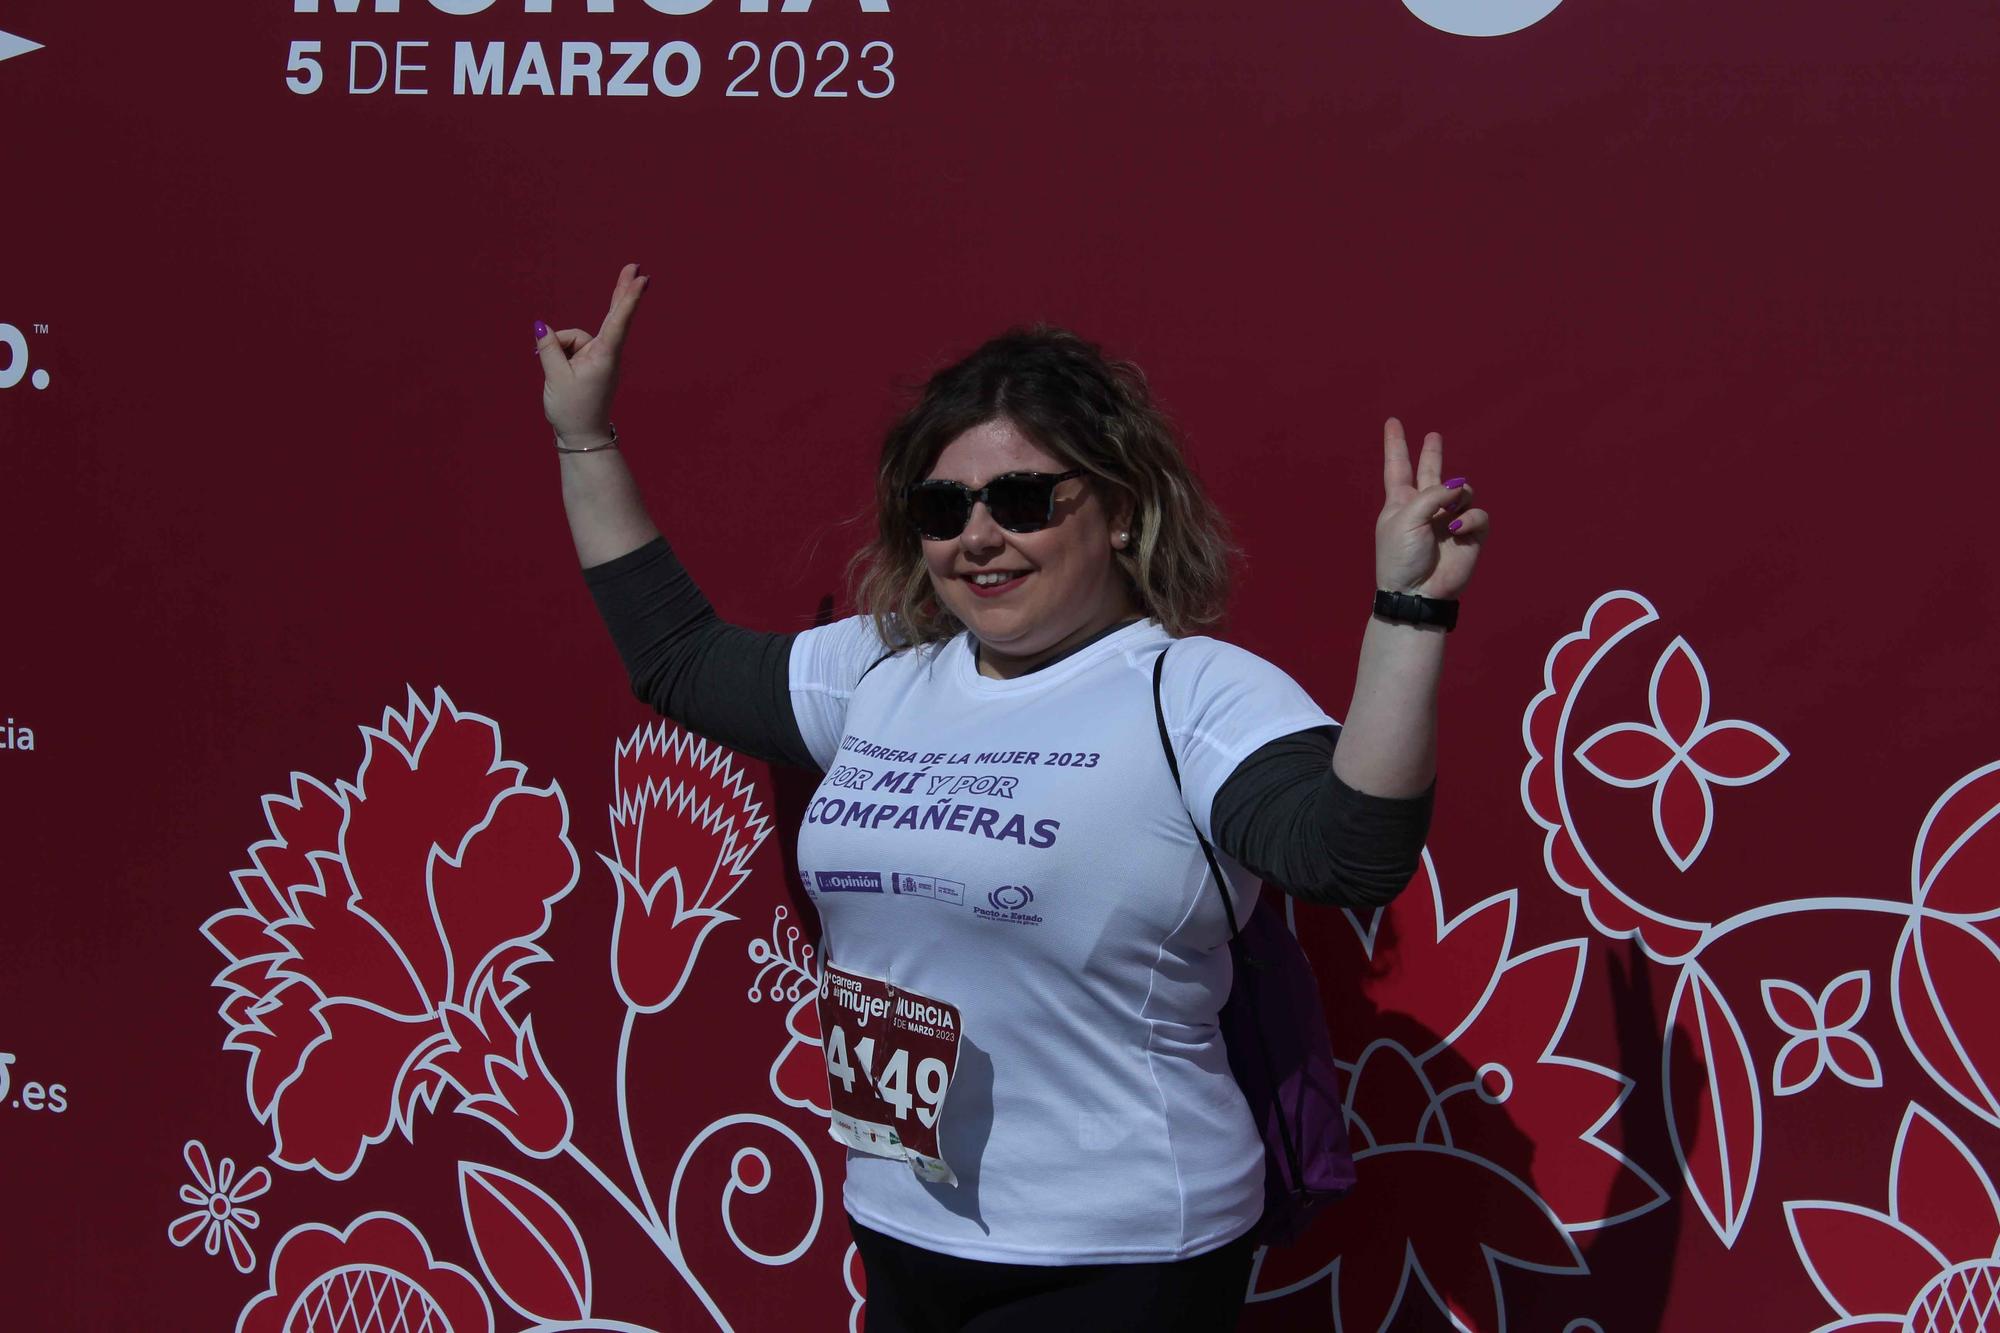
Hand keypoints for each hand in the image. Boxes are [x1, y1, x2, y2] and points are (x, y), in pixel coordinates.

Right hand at [534, 262, 648, 445]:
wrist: (581, 437)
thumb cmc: (571, 410)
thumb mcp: (555, 378)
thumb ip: (549, 348)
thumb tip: (543, 327)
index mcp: (603, 356)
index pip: (618, 320)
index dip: (628, 297)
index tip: (641, 278)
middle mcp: (606, 354)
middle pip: (613, 316)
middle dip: (621, 291)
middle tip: (635, 267)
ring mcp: (600, 359)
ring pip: (575, 338)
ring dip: (560, 349)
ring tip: (558, 376)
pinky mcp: (592, 364)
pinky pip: (573, 348)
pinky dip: (561, 354)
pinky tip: (556, 370)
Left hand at [1375, 417, 1487, 597]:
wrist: (1417, 592)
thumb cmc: (1401, 557)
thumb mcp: (1406, 518)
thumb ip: (1431, 494)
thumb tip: (1460, 486)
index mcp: (1401, 502)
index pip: (1398, 466)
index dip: (1395, 444)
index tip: (1392, 421)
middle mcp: (1425, 507)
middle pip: (1430, 472)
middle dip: (1432, 454)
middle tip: (1433, 436)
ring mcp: (1448, 519)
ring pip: (1462, 490)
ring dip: (1456, 496)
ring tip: (1447, 516)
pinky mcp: (1470, 534)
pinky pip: (1478, 513)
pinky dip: (1469, 517)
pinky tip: (1457, 527)